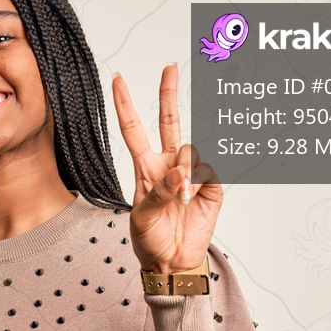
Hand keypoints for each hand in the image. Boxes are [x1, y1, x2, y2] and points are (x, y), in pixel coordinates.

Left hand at [111, 63, 221, 273]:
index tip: (117, 79)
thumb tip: (180, 173)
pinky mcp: (213, 187)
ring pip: (192, 149)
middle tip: (169, 67)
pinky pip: (211, 170)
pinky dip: (202, 181)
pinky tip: (195, 197)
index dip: (125, 105)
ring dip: (186, 170)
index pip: (133, 129)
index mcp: (145, 168)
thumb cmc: (150, 240)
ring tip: (181, 197)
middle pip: (169, 121)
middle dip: (169, 93)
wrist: (172, 263)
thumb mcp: (142, 217)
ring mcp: (192, 174)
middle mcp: (169, 164)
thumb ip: (158, 192)